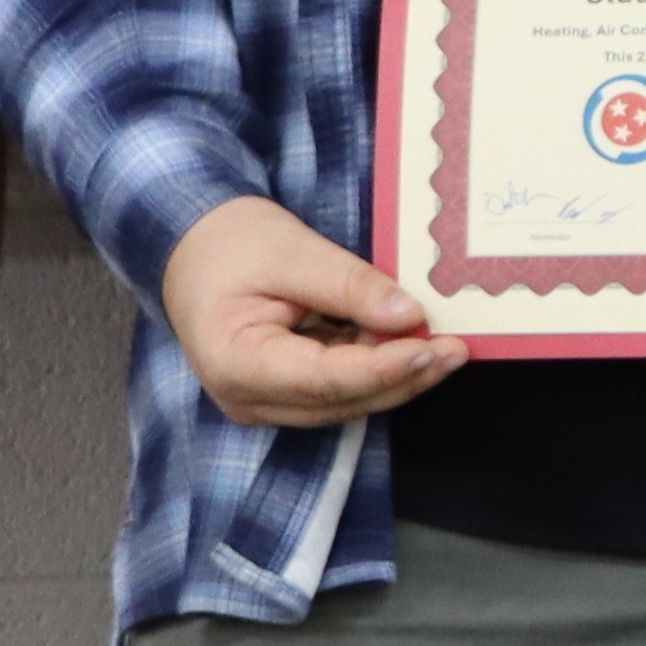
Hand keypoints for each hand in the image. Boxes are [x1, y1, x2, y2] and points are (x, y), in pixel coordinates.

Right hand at [159, 194, 460, 431]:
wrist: (189, 245)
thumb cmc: (228, 242)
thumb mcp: (291, 250)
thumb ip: (348, 286)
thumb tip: (409, 316)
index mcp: (236, 365)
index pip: (324, 378)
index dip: (384, 368)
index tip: (432, 346)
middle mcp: (249, 400)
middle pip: (342, 400)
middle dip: (403, 376)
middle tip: (457, 348)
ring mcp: (266, 403)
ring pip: (347, 401)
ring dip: (397, 376)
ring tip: (445, 346)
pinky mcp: (284, 394)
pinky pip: (341, 389)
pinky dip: (377, 368)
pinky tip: (411, 345)